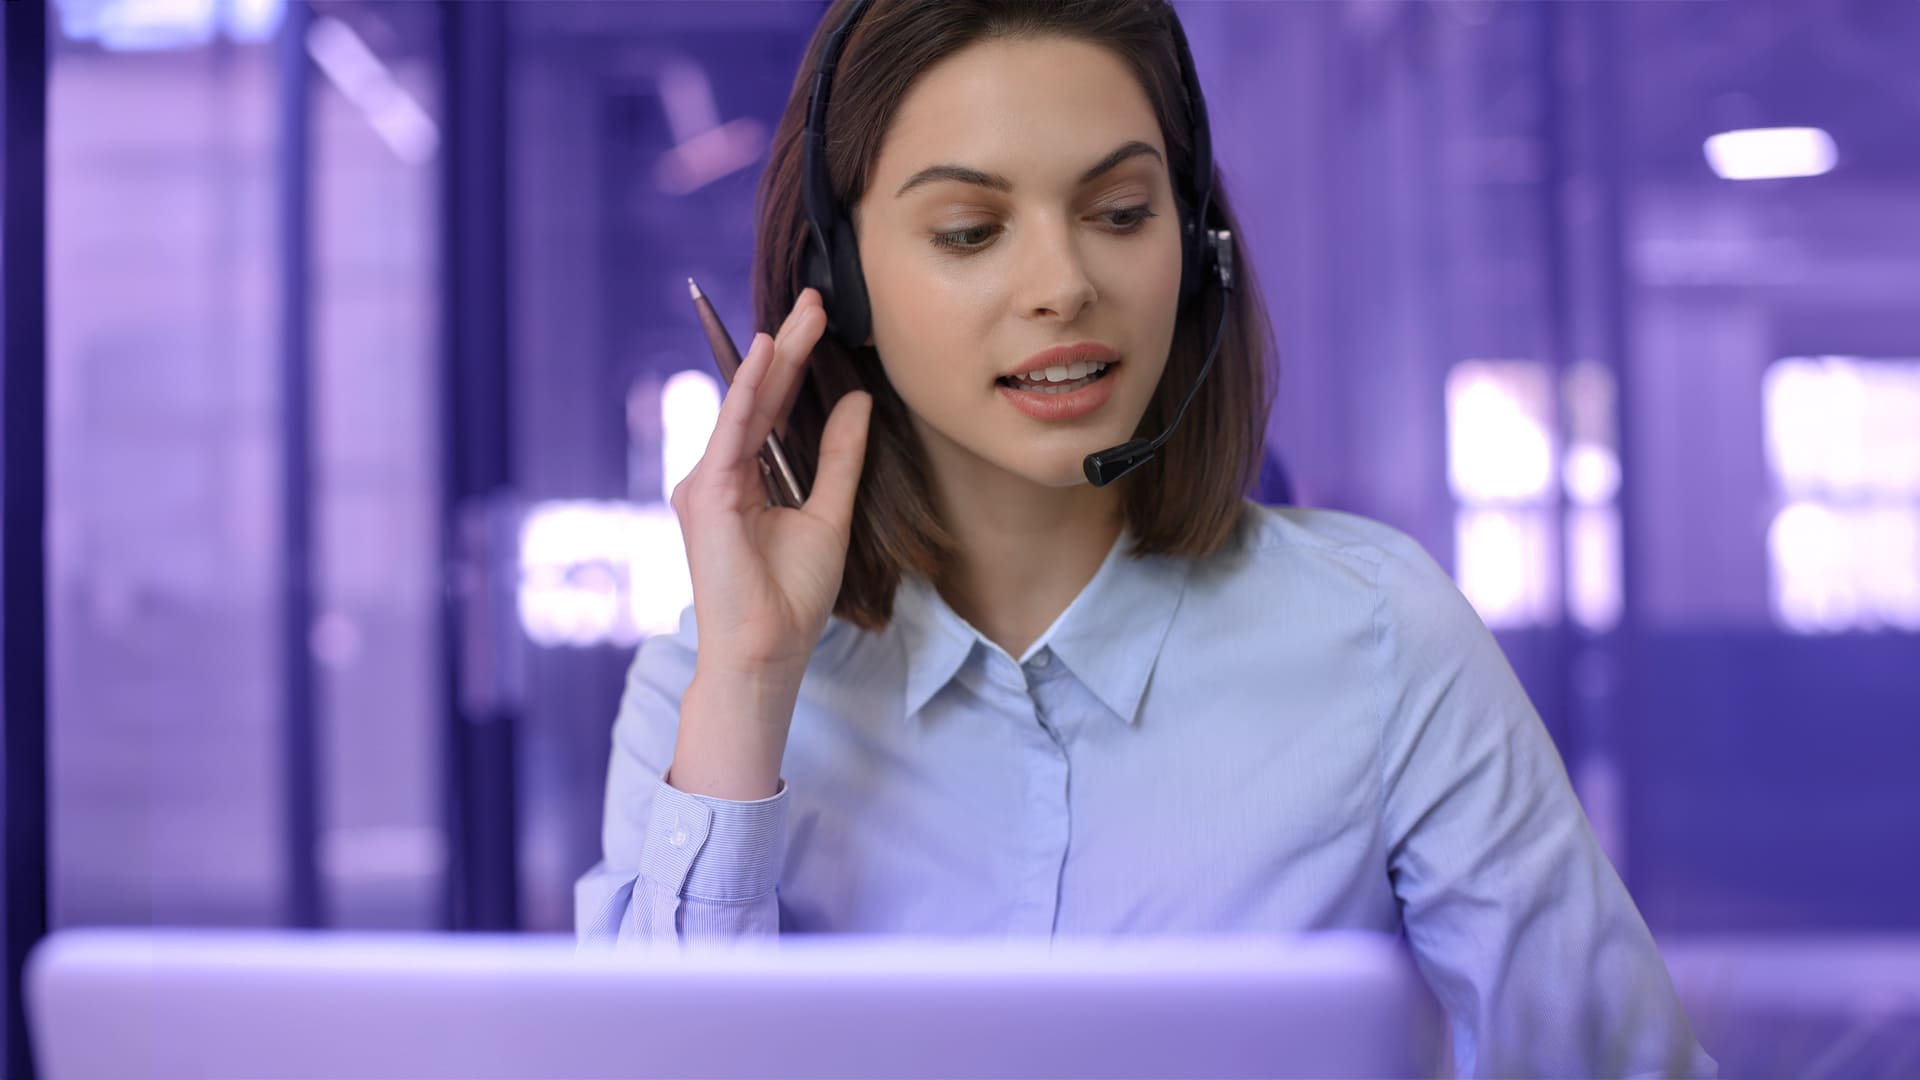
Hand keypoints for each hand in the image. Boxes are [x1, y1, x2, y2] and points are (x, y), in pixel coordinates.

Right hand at [670, 286, 872, 682]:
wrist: (767, 651)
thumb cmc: (791, 598)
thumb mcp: (828, 514)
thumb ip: (838, 457)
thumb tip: (856, 401)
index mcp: (745, 480)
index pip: (773, 410)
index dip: (796, 364)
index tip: (821, 320)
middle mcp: (719, 475)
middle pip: (759, 399)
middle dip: (790, 347)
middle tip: (818, 300)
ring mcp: (707, 482)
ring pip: (747, 406)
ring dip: (776, 357)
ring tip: (805, 315)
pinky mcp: (708, 494)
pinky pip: (732, 431)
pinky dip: (748, 391)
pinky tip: (768, 354)